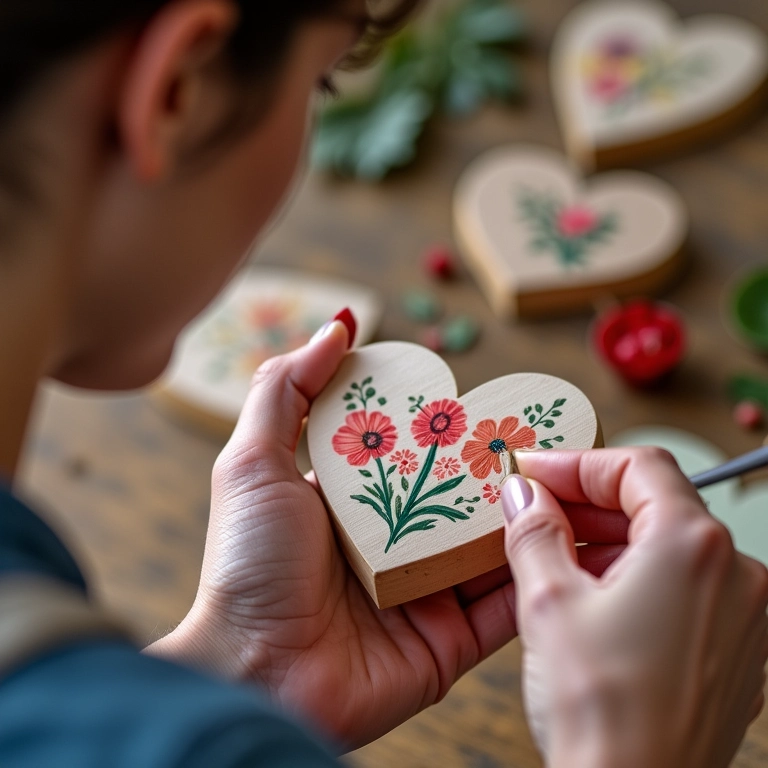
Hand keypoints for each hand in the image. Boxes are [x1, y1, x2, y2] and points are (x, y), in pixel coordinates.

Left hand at [148, 317, 627, 749]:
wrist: (255, 675)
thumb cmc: (247, 565)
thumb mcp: (253, 464)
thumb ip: (287, 391)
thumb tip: (340, 326)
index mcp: (355, 501)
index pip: (416, 451)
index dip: (451, 424)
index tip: (490, 397)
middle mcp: (394, 542)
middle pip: (461, 495)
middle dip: (502, 467)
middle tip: (549, 435)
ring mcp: (426, 591)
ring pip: (492, 545)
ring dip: (531, 515)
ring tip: (575, 479)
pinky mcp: (451, 640)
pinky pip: (504, 603)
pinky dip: (538, 575)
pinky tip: (574, 541)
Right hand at [503, 448, 767, 767]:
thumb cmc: (599, 710)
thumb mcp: (548, 602)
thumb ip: (534, 531)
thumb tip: (522, 491)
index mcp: (693, 547)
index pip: (637, 466)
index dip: (578, 463)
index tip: (534, 472)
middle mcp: (736, 573)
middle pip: (657, 502)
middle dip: (590, 500)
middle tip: (536, 507)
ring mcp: (746, 614)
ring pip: (671, 544)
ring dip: (611, 537)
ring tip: (555, 550)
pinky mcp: (738, 649)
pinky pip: (688, 585)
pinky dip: (639, 574)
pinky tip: (593, 591)